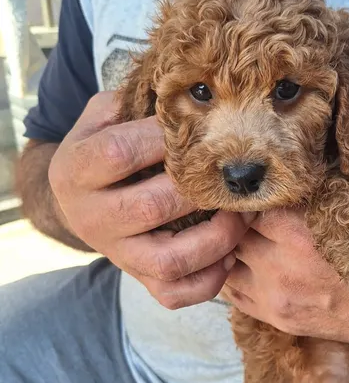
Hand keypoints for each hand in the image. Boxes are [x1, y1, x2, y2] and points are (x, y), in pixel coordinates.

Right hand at [49, 92, 252, 308]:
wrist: (79, 203)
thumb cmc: (102, 150)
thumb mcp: (102, 118)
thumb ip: (129, 103)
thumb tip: (178, 88)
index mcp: (74, 170)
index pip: (118, 153)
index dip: (163, 139)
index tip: (198, 128)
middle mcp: (91, 218)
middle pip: (151, 208)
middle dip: (201, 190)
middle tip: (233, 178)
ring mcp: (116, 254)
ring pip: (169, 260)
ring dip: (215, 239)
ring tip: (240, 217)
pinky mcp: (139, 279)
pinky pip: (175, 294)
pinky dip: (209, 280)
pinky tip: (229, 254)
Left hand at [223, 157, 348, 358]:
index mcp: (311, 235)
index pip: (254, 198)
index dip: (258, 184)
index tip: (268, 174)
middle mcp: (285, 269)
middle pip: (234, 226)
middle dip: (242, 208)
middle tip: (254, 194)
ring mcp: (277, 298)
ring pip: (226, 256)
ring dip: (234, 237)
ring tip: (250, 221)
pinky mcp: (277, 318)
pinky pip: (231, 290)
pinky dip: (232, 268)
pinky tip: (250, 251)